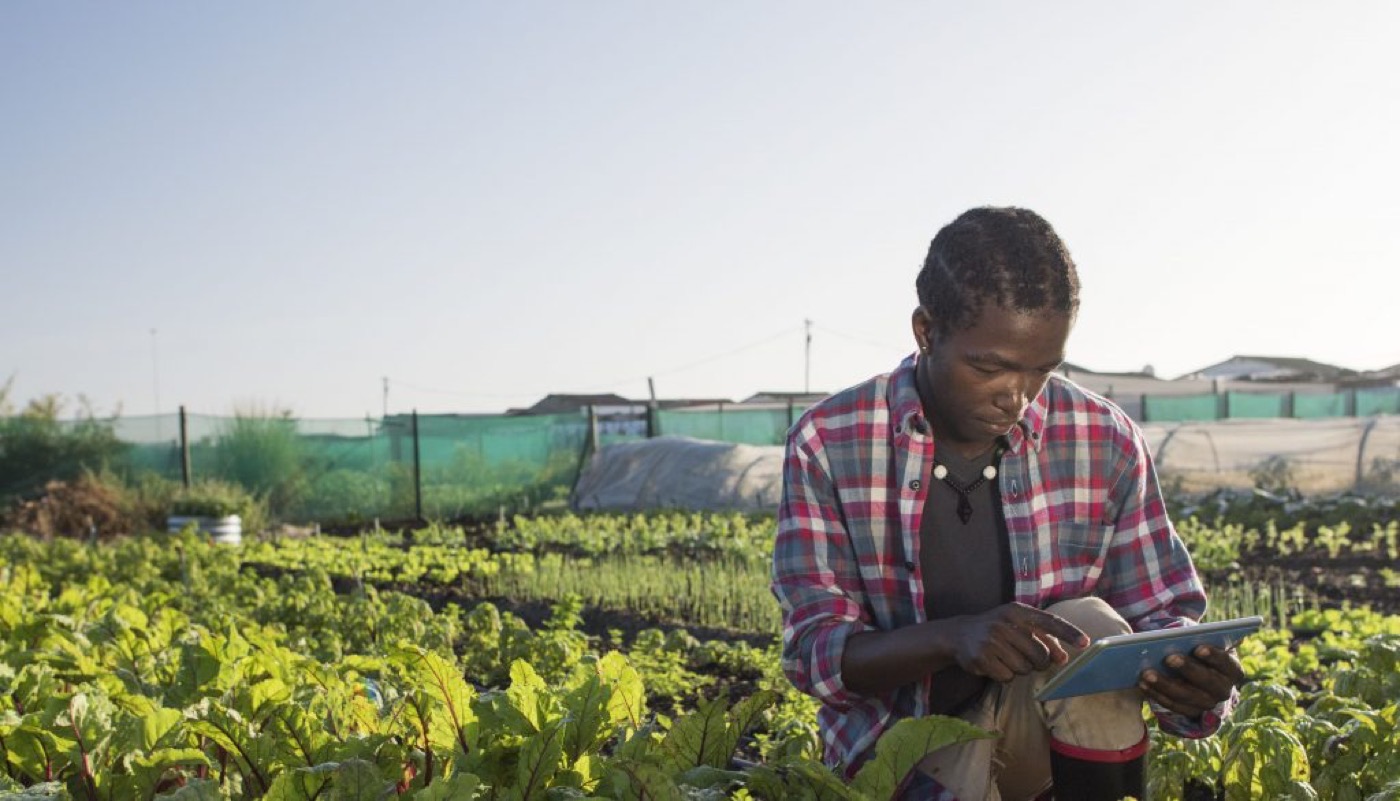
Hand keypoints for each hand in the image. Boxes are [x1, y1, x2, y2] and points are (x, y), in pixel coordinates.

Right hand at [951, 602, 1089, 682]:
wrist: (958, 634)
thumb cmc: (997, 630)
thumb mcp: (1018, 626)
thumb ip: (1043, 639)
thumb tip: (1064, 658)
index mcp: (1017, 611)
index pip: (1049, 621)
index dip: (1069, 633)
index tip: (1086, 643)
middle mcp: (1004, 623)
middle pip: (1040, 655)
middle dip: (1039, 662)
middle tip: (1027, 658)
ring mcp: (991, 641)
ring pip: (1024, 669)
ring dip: (1019, 669)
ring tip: (1005, 657)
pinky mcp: (981, 658)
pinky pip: (1007, 677)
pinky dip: (1004, 675)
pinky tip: (994, 664)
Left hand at [1139, 644, 1243, 718]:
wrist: (1198, 674)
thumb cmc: (1197, 651)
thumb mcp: (1201, 643)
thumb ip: (1195, 639)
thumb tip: (1178, 634)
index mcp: (1232, 670)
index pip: (1227, 663)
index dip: (1214, 657)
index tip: (1198, 648)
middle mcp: (1224, 690)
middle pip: (1207, 681)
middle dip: (1187, 669)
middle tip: (1168, 658)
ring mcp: (1208, 704)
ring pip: (1187, 696)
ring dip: (1165, 684)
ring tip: (1147, 673)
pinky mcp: (1190, 712)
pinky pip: (1173, 706)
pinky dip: (1157, 694)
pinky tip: (1142, 684)